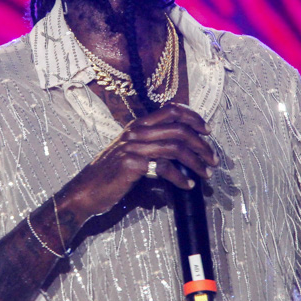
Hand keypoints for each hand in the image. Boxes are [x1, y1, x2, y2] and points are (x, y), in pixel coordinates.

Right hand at [63, 103, 216, 220]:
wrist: (86, 190)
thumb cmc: (111, 173)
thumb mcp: (131, 152)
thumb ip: (153, 145)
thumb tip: (182, 149)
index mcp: (138, 124)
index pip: (171, 109)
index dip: (194, 117)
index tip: (207, 131)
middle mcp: (136, 131)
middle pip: (179, 129)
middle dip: (202, 144)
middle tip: (213, 159)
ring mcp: (133, 147)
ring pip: (176, 148)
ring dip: (196, 162)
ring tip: (206, 174)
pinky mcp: (131, 165)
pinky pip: (164, 168)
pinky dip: (180, 178)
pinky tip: (187, 185)